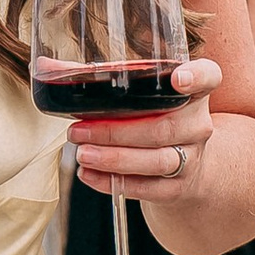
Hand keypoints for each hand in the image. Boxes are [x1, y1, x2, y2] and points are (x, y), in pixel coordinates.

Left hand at [72, 54, 219, 201]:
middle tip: (78, 129)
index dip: (196, 77)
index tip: (178, 78)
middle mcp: (198, 123)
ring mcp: (192, 157)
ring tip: (81, 154)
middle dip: (116, 131)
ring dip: (114, 159)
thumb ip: (94, 76)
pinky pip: (149, 189)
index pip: (208, 77)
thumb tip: (46, 66)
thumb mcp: (135, 92)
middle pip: (163, 128)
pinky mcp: (179, 187)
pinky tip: (89, 175)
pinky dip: (116, 183)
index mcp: (193, 90)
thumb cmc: (150, 115)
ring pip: (157, 160)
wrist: (184, 161)